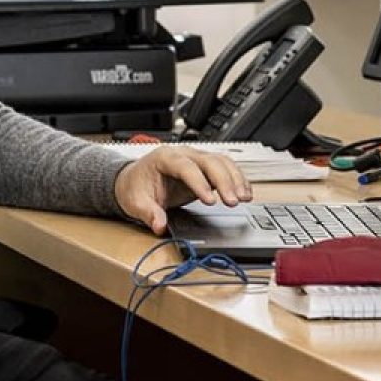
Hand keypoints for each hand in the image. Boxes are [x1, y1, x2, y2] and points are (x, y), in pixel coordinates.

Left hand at [114, 144, 252, 234]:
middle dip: (224, 180)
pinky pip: (225, 168)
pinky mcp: (205, 169)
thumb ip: (148, 213)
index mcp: (164, 158)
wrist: (134, 180)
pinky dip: (237, 180)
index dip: (199, 182)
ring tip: (244, 198)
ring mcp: (195, 160)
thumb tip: (159, 225)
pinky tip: (245, 193)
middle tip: (233, 201)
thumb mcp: (135, 202)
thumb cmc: (135, 187)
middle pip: (209, 161)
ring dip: (235, 179)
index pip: (185, 167)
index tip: (210, 200)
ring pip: (221, 162)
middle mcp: (183, 155)